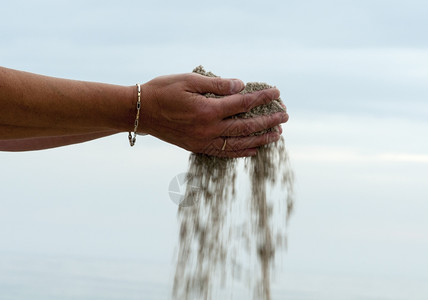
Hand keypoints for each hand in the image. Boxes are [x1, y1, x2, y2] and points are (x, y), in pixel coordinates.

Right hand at [138, 73, 288, 157]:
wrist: (140, 112)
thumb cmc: (162, 91)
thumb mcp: (189, 80)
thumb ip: (217, 85)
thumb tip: (241, 86)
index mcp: (207, 110)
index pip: (243, 103)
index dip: (262, 98)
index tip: (277, 93)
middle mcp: (208, 129)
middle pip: (246, 126)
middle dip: (268, 120)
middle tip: (285, 116)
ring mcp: (203, 141)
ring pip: (239, 143)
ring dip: (260, 139)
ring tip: (277, 135)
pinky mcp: (197, 148)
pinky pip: (224, 153)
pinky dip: (241, 152)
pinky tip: (254, 150)